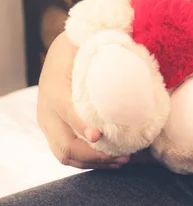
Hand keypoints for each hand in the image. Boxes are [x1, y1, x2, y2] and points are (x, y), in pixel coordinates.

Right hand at [37, 32, 129, 168]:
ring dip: (95, 162)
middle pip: (65, 145)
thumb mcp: (87, 43)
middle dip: (95, 155)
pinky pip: (69, 153)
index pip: (67, 112)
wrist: (63, 51)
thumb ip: (106, 49)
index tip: (100, 135)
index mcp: (55, 88)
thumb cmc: (81, 46)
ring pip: (66, 155)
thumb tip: (132, 46)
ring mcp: (49, 124)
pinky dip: (91, 161)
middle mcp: (47, 111)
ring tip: (123, 160)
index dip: (82, 125)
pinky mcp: (55, 131)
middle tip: (124, 156)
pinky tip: (113, 159)